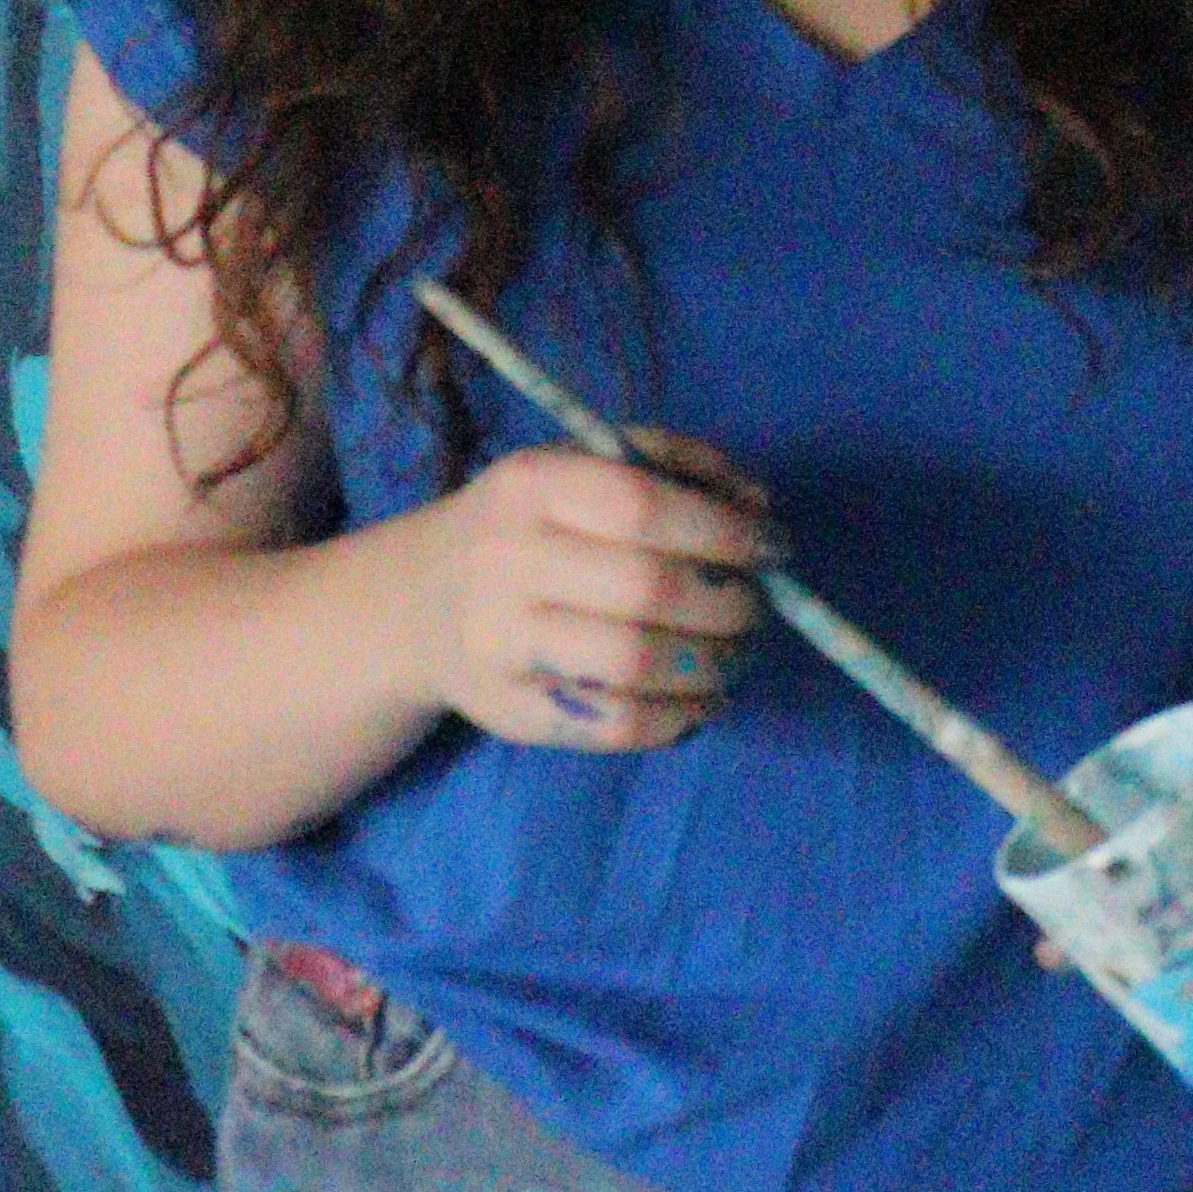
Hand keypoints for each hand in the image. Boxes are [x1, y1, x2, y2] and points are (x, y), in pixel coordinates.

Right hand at [406, 431, 770, 752]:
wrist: (418, 603)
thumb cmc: (531, 525)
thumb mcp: (585, 466)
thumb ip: (674, 466)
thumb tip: (756, 504)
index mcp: (531, 485)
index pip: (641, 505)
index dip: (724, 530)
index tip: (773, 549)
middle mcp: (505, 562)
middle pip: (647, 588)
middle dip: (730, 602)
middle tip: (757, 608)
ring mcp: (500, 644)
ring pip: (635, 663)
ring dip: (713, 664)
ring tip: (737, 654)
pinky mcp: (507, 713)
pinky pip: (614, 725)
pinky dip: (678, 718)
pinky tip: (702, 699)